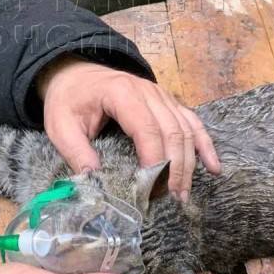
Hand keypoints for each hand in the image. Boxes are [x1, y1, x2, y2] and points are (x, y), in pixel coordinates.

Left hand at [37, 57, 220, 200]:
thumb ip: (76, 152)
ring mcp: (161, 95)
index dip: (155, 159)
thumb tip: (94, 181)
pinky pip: (192, 122)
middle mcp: (147, 91)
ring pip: (186, 129)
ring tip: (183, 194)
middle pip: (172, 131)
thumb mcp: (60, 126)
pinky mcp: (167, 102)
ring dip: (189, 163)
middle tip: (172, 199)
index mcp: (121, 93)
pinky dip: (204, 144)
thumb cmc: (68, 100)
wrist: (74, 74)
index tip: (154, 188)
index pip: (146, 128)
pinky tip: (213, 166)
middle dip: (175, 168)